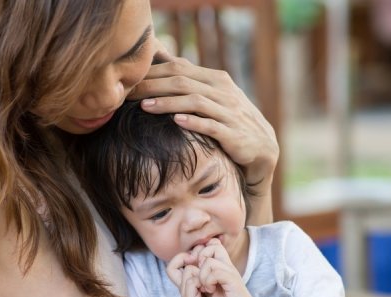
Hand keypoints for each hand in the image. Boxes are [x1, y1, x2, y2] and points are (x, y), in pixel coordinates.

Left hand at [129, 56, 278, 186]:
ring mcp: (229, 112)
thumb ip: (190, 78)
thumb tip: (161, 56)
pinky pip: (211, 125)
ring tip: (145, 107)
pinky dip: (194, 122)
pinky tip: (177, 121)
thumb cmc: (229, 120)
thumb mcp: (213, 95)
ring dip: (168, 103)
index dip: (153, 72)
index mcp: (216, 79)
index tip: (130, 80)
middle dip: (153, 86)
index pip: (180, 68)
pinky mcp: (233, 134)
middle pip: (183, 82)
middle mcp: (224, 92)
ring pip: (195, 102)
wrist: (261, 147)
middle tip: (129, 93)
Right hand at [168, 249, 219, 296]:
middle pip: (177, 261)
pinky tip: (210, 289)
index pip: (179, 259)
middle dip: (193, 257)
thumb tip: (215, 254)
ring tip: (210, 281)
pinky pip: (192, 280)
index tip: (205, 256)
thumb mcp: (211, 285)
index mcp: (188, 279)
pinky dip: (203, 281)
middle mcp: (183, 282)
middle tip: (205, 262)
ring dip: (202, 272)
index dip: (190, 253)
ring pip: (189, 269)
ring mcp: (184, 289)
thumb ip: (210, 272)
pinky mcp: (188, 296)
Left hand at [196, 239, 258, 296]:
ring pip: (209, 262)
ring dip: (202, 276)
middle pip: (213, 246)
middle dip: (201, 258)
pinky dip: (208, 282)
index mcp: (223, 265)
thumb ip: (204, 275)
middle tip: (200, 274)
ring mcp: (231, 271)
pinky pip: (215, 273)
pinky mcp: (233, 280)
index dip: (202, 251)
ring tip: (206, 287)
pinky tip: (210, 291)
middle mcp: (227, 265)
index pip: (214, 244)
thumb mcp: (211, 286)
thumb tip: (191, 267)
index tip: (197, 267)